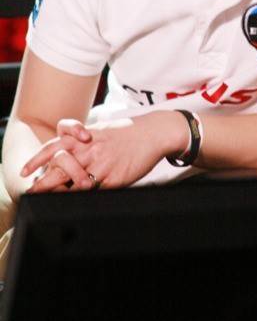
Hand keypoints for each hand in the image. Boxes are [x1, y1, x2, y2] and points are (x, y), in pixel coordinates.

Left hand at [23, 111, 187, 190]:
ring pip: (76, 182)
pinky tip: (80, 205)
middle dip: (43, 182)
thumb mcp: (101, 130)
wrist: (154, 132)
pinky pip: (97, 193)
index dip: (37, 160)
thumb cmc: (127, 132)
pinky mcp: (116, 178)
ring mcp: (104, 165)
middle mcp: (92, 150)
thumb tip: (65, 153)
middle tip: (32, 192)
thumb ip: (83, 141)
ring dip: (61, 193)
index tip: (25, 172)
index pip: (55, 146)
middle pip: (60, 166)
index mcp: (86, 137)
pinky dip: (87, 199)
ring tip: (51, 201)